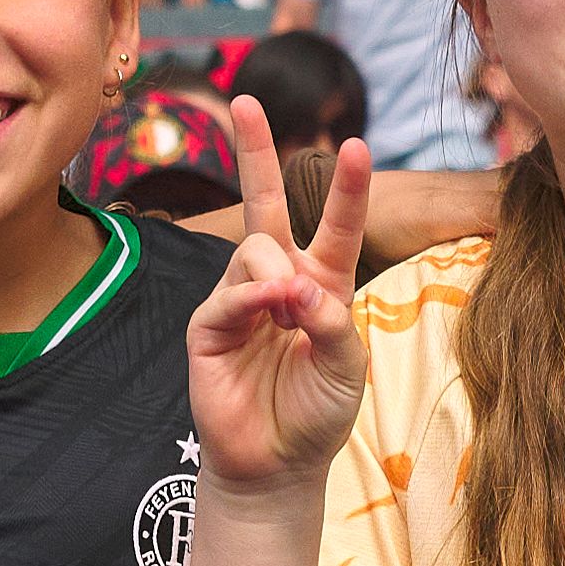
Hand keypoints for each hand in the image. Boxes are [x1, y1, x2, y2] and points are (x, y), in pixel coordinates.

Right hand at [186, 94, 370, 501]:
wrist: (277, 465)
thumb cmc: (318, 414)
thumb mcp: (346, 368)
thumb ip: (331, 322)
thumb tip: (294, 285)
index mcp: (321, 283)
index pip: (334, 224)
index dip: (346, 187)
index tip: (356, 143)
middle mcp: (278, 280)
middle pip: (264, 202)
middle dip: (254, 150)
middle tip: (243, 99)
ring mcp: (239, 298)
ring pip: (254, 248)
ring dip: (277, 272)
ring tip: (289, 313)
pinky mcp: (208, 325)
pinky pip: (228, 292)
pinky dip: (252, 296)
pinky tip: (269, 309)